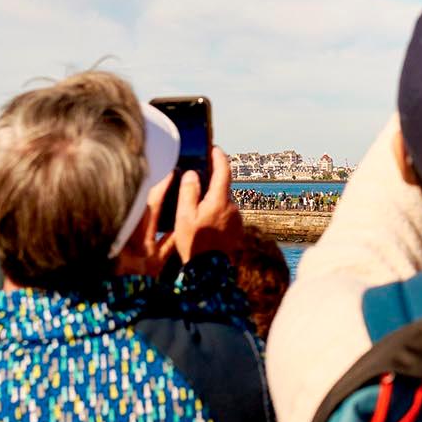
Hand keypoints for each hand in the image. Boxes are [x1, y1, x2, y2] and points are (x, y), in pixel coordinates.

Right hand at [132, 148, 244, 274]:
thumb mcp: (184, 217)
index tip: (213, 149)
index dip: (218, 157)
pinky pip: (225, 215)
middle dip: (210, 183)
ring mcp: (236, 219)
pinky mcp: (236, 230)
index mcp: (220, 200)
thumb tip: (193, 173)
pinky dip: (215, 214)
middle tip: (194, 183)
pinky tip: (203, 224)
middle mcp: (233, 207)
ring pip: (223, 202)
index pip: (224, 170)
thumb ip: (188, 192)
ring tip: (194, 211)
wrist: (209, 273)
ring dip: (212, 201)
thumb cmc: (194, 244)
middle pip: (222, 187)